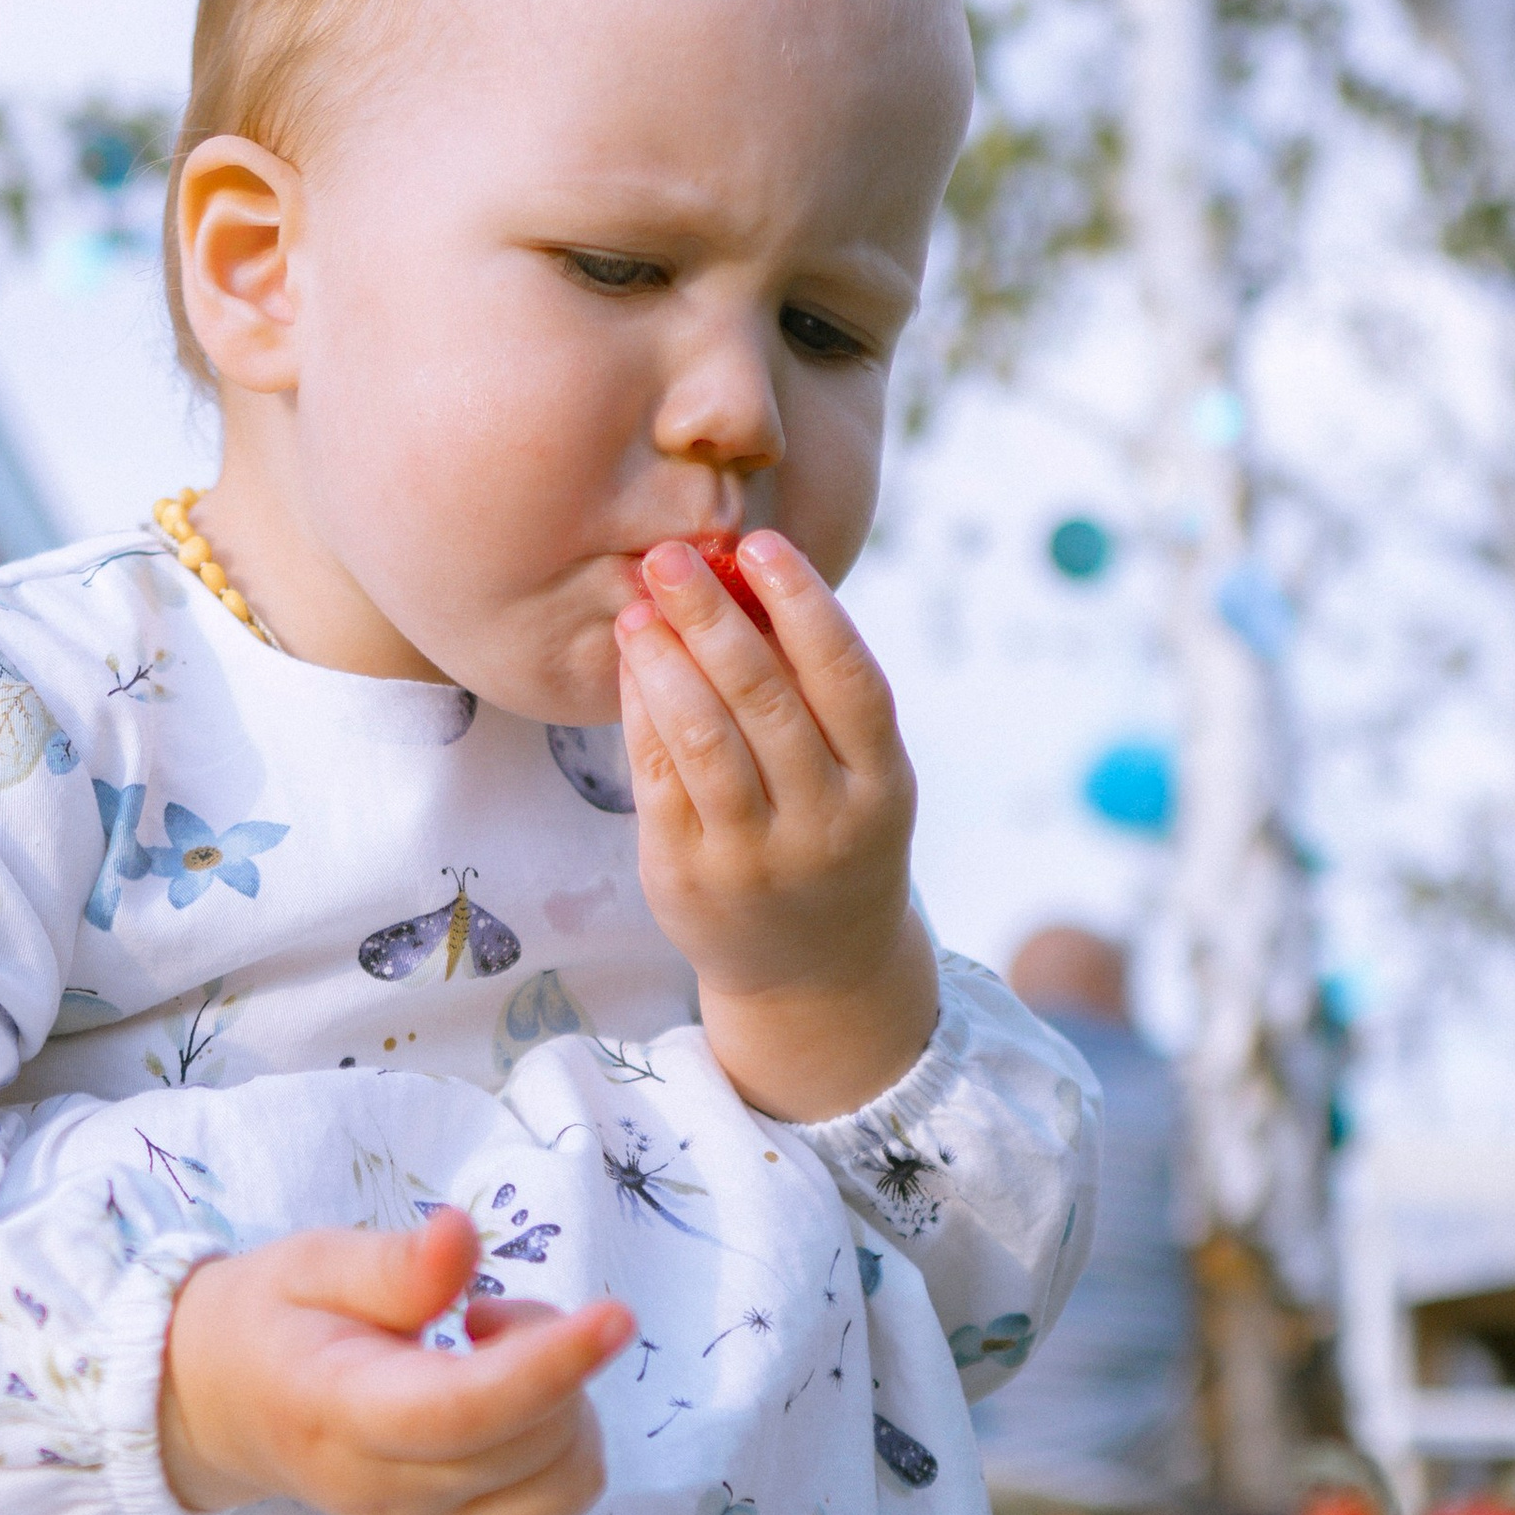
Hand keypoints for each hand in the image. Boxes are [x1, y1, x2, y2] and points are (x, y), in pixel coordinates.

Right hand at [157, 1208, 635, 1514]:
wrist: (227, 1409)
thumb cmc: (274, 1322)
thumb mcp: (308, 1264)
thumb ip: (389, 1264)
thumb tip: (463, 1239)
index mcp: (334, 1414)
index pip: (458, 1410)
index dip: (547, 1366)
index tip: (616, 1315)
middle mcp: (385, 1491)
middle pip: (529, 1444)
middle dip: (549, 1356)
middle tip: (482, 1312)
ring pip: (563, 1481)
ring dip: (565, 1402)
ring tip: (491, 1357)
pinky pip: (559, 1502)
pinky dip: (564, 1441)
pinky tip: (509, 1399)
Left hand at [617, 530, 935, 1121]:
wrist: (813, 972)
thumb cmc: (832, 836)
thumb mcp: (857, 776)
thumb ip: (817, 695)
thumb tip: (744, 580)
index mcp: (883, 786)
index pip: (849, 679)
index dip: (806, 604)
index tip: (761, 542)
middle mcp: (825, 824)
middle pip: (766, 701)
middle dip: (713, 618)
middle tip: (669, 556)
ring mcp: (755, 858)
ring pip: (705, 740)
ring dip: (665, 662)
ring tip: (636, 608)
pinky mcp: (690, 878)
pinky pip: (658, 780)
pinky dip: (641, 714)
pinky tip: (632, 668)